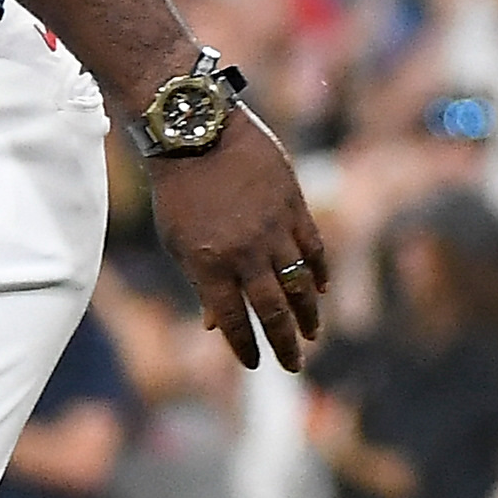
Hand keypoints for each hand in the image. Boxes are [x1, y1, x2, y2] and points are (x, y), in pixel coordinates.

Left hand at [150, 112, 326, 371]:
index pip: (232, 320)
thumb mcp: (176, 241)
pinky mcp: (293, 206)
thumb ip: (201, 282)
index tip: (256, 364)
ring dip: (309, 315)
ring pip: (300, 284)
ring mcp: (272, 230)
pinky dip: (320, 272)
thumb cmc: (178, 190)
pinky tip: (321, 290)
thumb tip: (215, 325)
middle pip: (272, 311)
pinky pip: (314, 248)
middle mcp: (244, 253)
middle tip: (294, 365)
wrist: (197, 132)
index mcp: (208, 265)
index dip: (246, 347)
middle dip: (285, 343)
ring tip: (313, 334)